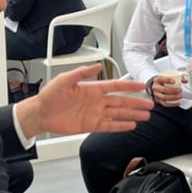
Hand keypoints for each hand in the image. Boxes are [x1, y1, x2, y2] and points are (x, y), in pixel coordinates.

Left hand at [16, 65, 152, 139]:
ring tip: (146, 116)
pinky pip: (108, 126)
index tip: (143, 86)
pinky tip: (130, 126)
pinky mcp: (90, 125)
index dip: (130, 86)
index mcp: (92, 88)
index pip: (116, 86)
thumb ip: (82, 73)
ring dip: (132, 115)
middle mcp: (96, 101)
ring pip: (118, 114)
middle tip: (150, 104)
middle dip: (136, 103)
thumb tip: (97, 66)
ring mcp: (94, 113)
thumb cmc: (50, 96)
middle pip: (121, 101)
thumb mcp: (65, 80)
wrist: (40, 114)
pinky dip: (120, 126)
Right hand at [151, 74, 184, 106]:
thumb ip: (178, 77)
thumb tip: (185, 80)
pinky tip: (178, 102)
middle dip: (173, 90)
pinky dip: (172, 104)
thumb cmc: (164, 81)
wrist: (157, 87)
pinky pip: (165, 104)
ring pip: (164, 97)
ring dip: (173, 97)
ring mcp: (156, 95)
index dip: (167, 80)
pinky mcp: (158, 101)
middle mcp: (155, 87)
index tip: (174, 81)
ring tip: (180, 96)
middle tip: (180, 90)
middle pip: (163, 89)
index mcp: (157, 80)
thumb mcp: (169, 77)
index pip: (161, 79)